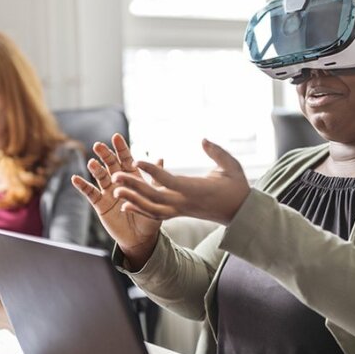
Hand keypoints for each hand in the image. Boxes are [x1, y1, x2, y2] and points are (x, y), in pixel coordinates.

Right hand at [70, 133, 162, 268]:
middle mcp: (119, 181)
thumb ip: (154, 178)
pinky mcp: (100, 204)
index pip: (126, 159)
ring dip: (95, 169)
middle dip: (105, 155)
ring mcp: (108, 191)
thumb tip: (159, 158)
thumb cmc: (150, 216)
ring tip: (91, 163)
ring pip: (100, 176)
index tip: (116, 137)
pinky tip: (75, 178)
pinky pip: (90, 193)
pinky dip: (82, 186)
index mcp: (132, 177)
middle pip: (110, 164)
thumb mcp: (154, 196)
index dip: (121, 148)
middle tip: (99, 146)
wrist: (141, 237)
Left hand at [113, 138, 249, 225]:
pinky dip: (140, 209)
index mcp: (195, 189)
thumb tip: (203, 139)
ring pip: (151, 208)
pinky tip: (125, 203)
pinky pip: (156, 214)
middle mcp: (184, 202)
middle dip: (133, 186)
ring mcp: (180, 210)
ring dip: (132, 199)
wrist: (240, 213)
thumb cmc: (237, 186)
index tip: (136, 161)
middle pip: (153, 196)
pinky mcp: (179, 213)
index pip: (169, 180)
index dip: (152, 171)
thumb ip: (217, 152)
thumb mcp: (231, 166)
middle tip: (115, 176)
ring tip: (114, 190)